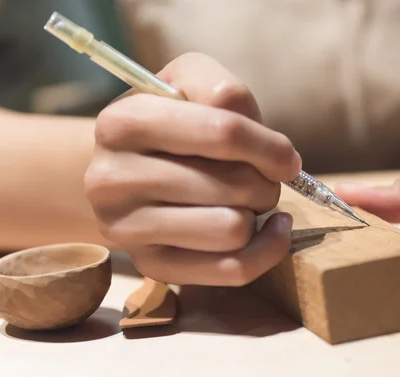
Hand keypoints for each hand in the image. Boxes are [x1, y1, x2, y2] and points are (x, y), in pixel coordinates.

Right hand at [84, 53, 301, 285]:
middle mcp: (112, 179)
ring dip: (258, 213)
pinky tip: (269, 229)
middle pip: (236, 185)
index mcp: (124, 122)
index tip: (286, 158)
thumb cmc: (169, 123)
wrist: (124, 169)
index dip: (271, 146)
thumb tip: (275, 152)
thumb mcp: (189, 83)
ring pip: (234, 229)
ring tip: (248, 200)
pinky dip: (267, 250)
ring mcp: (127, 229)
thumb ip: (226, 92)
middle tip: (260, 178)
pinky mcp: (151, 267)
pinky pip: (232, 270)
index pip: (224, 132)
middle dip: (266, 181)